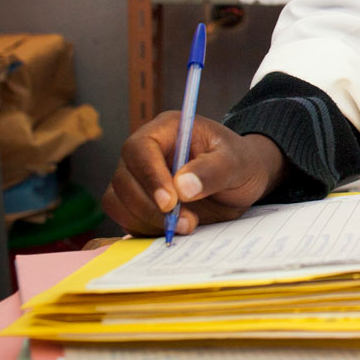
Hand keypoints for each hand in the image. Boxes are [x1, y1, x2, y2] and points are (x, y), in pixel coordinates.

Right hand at [103, 113, 287, 236]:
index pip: (140, 148)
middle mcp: (145, 151)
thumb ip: (212, 171)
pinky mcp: (137, 201)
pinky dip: (145, 229)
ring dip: (148, 221)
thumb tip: (182, 186)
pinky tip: (174, 230)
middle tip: (187, 223)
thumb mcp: (236, 163)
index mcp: (166, 129)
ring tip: (187, 226)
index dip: (149, 176)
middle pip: (124, 179)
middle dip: (151, 207)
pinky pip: (126, 218)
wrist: (242, 181)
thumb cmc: (239, 163)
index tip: (170, 202)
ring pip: (118, 201)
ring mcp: (137, 177)